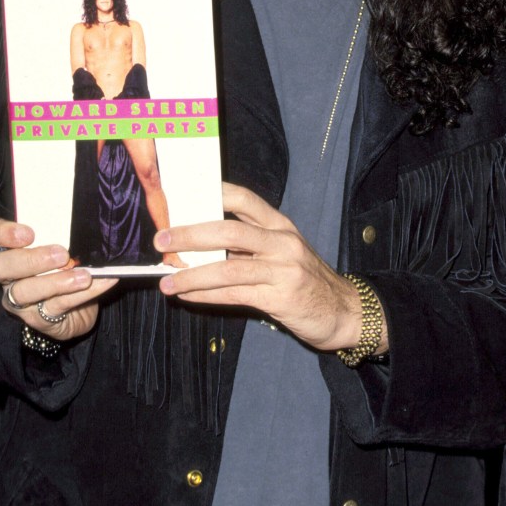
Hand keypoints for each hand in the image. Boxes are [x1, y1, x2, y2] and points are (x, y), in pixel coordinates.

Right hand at [0, 218, 117, 341]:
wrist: (77, 309)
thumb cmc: (66, 267)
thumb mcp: (62, 244)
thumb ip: (61, 232)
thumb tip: (84, 218)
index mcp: (8, 248)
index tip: (27, 233)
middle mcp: (7, 275)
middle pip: (1, 266)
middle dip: (31, 259)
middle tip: (62, 254)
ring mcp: (18, 300)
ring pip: (25, 291)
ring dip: (56, 281)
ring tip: (84, 276)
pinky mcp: (38, 319)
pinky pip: (57, 305)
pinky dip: (83, 293)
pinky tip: (101, 282)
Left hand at [155, 182, 387, 353]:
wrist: (344, 311)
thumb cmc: (305, 279)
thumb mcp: (283, 251)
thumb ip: (248, 244)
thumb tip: (198, 242)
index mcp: (280, 224)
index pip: (244, 199)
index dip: (213, 193)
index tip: (182, 194)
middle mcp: (283, 241)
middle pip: (230, 231)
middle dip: (191, 234)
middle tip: (162, 239)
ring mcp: (284, 269)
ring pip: (229, 268)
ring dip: (192, 274)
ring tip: (167, 280)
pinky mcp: (281, 298)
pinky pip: (235, 295)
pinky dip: (206, 295)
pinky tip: (186, 296)